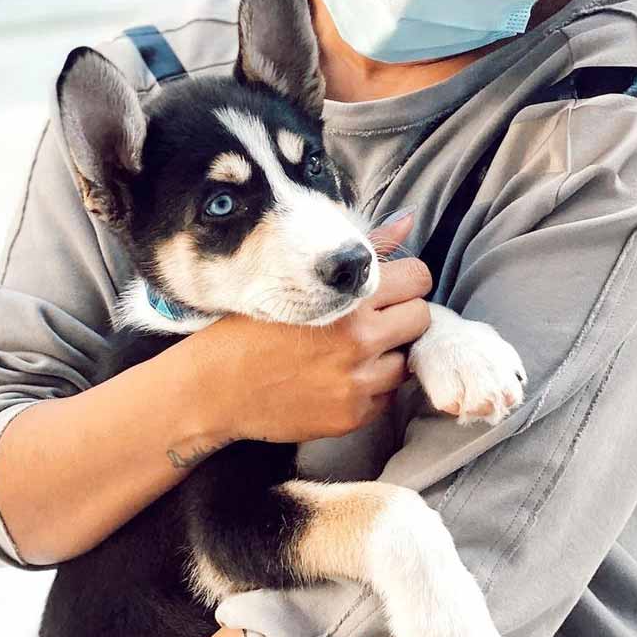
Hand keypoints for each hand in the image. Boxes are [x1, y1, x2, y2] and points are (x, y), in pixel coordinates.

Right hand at [177, 211, 431, 443]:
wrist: (215, 389)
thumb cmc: (252, 328)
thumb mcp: (299, 280)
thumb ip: (364, 250)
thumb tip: (409, 220)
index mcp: (347, 298)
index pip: (418, 278)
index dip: (405, 282)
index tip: (389, 290)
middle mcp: (360, 339)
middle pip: (422, 318)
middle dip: (402, 317)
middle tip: (374, 321)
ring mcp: (358, 381)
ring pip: (408, 360)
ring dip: (389, 355)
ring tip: (354, 353)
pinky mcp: (353, 416)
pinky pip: (387, 396)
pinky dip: (371, 388)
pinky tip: (340, 379)